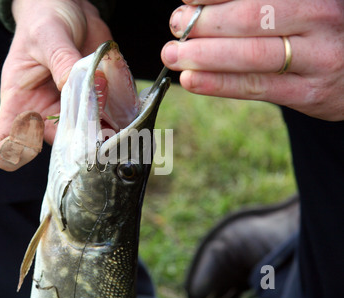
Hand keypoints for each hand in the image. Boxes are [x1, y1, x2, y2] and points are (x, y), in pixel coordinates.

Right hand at [0, 0, 111, 170]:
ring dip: (104, 134)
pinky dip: (119, 119)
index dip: (13, 153)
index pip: (6, 140)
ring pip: (87, 136)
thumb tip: (89, 87)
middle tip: (99, 135)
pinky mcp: (96, 102)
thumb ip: (63, 62)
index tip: (30, 150)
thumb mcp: (48, 35)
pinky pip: (108, 119)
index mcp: (21, 100)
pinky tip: (128, 112)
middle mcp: (45, 111)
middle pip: (58, 145)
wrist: (69, 7)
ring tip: (119, 125)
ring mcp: (72, 110)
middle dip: (78, 144)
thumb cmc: (44, 19)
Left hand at [162, 0, 343, 120]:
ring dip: (203, 56)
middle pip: (250, 20)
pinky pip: (255, 88)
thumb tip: (203, 4)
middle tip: (176, 25)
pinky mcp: (308, 93)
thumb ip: (262, 4)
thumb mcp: (301, 6)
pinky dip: (218, 84)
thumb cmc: (318, 31)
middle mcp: (319, 20)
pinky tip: (190, 80)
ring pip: (251, 56)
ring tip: (172, 55)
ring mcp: (317, 59)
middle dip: (204, 23)